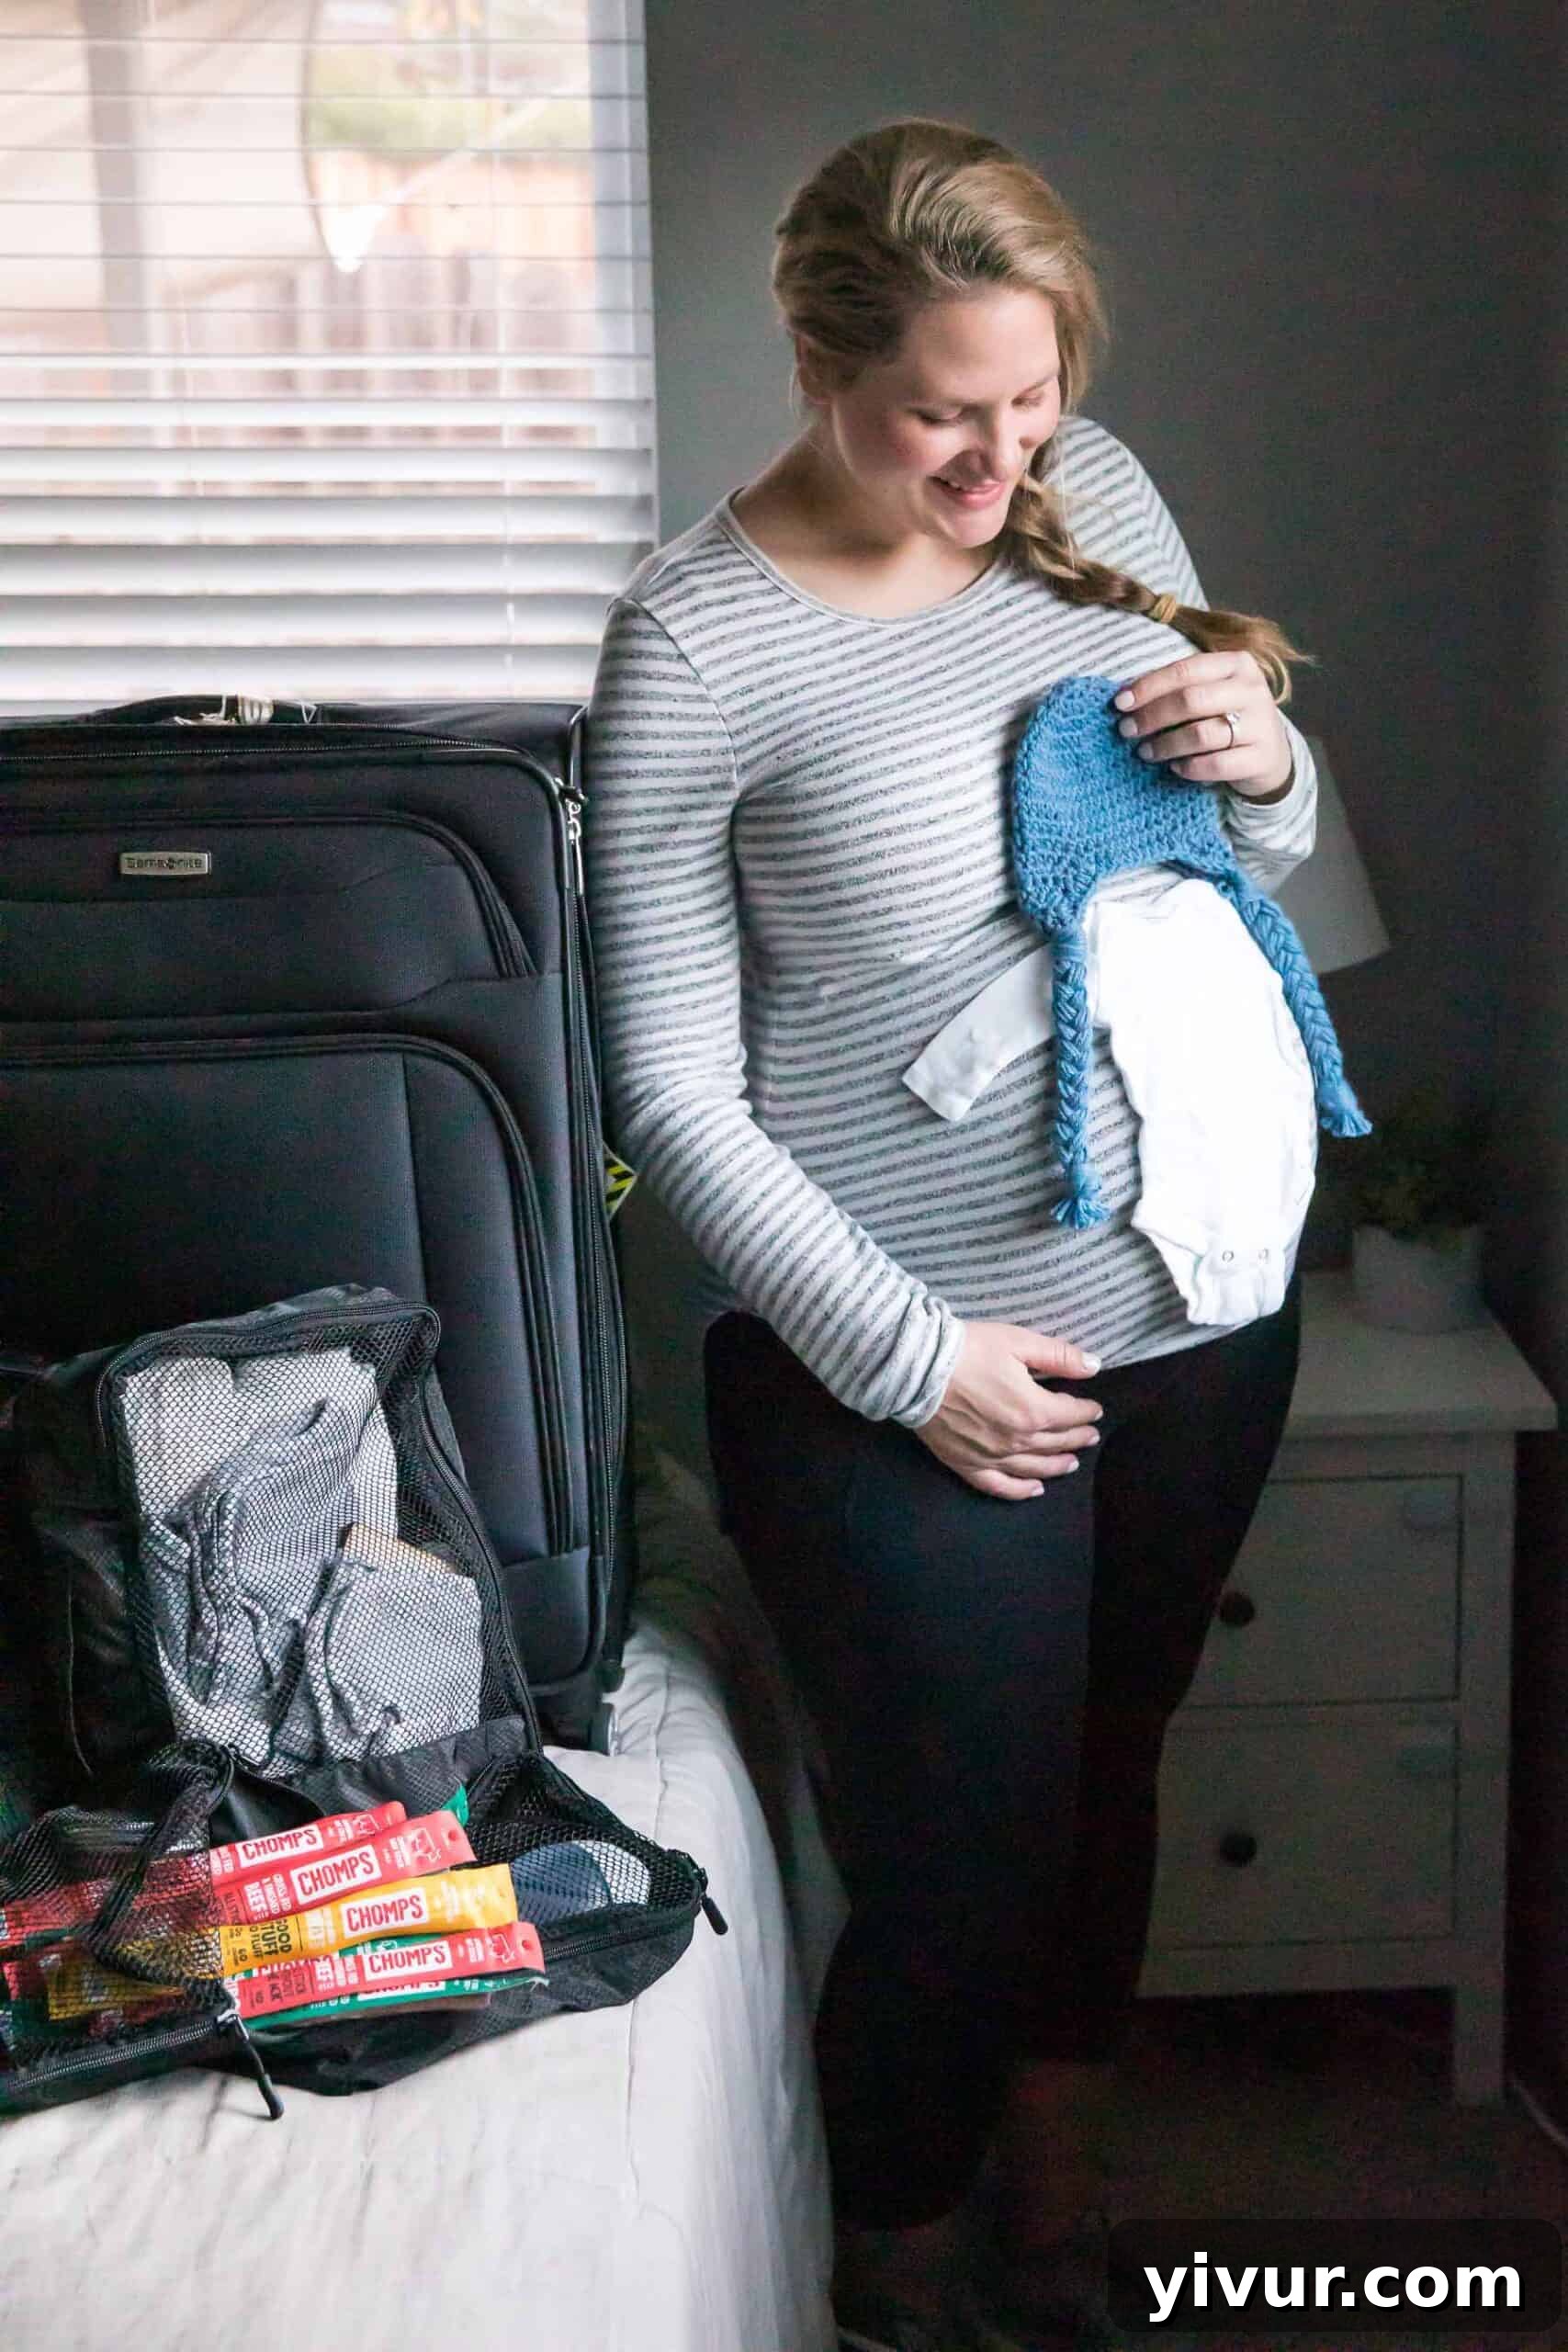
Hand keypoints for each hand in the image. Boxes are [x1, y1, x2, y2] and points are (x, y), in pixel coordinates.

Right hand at [913, 1321, 1103, 1500]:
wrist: (917, 1368)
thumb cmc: (969, 1350)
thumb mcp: (1018, 1342)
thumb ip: (1059, 1356)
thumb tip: (1094, 1366)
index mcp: (1034, 1410)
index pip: (1071, 1415)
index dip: (1086, 1411)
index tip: (1095, 1409)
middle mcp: (1018, 1441)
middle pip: (1056, 1443)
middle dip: (1077, 1438)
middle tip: (1090, 1436)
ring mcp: (993, 1457)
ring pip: (1035, 1468)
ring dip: (1057, 1466)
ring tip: (1071, 1462)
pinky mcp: (967, 1465)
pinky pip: (1000, 1486)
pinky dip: (1021, 1490)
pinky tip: (1035, 1490)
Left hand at [1113, 650, 1292, 799]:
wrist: (1272, 754)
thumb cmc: (1227, 717)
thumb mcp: (1211, 692)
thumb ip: (1178, 689)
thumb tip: (1125, 698)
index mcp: (1237, 664)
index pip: (1184, 669)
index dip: (1148, 686)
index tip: (1119, 703)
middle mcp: (1252, 690)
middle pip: (1190, 701)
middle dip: (1151, 716)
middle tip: (1126, 730)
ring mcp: (1260, 724)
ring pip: (1200, 734)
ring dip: (1165, 745)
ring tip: (1145, 752)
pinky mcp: (1261, 758)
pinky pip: (1215, 765)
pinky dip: (1188, 768)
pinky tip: (1175, 768)